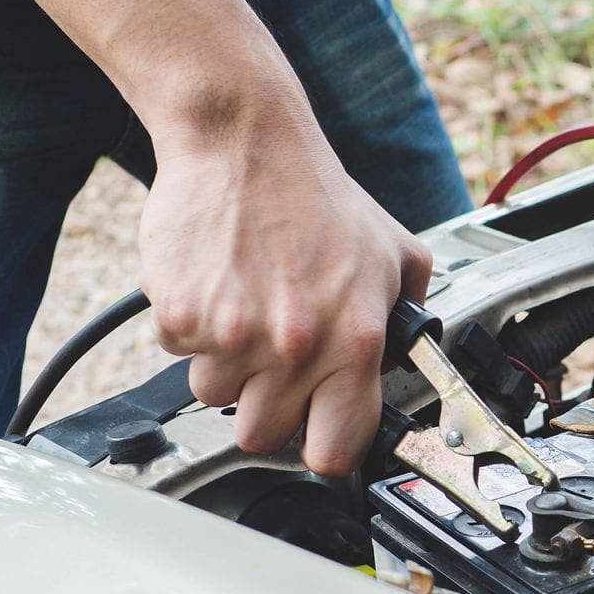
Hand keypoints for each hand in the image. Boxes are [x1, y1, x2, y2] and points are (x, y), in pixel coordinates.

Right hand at [137, 81, 430, 475]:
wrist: (246, 144)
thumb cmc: (317, 197)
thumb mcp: (393, 253)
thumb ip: (408, 314)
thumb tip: (413, 361)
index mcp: (355, 341)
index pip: (335, 449)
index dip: (323, 446)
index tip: (315, 433)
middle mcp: (296, 347)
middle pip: (261, 435)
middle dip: (265, 404)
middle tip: (272, 359)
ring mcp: (234, 335)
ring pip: (214, 397)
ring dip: (227, 364)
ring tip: (246, 307)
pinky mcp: (180, 316)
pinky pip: (179, 353)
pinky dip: (192, 327)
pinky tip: (217, 284)